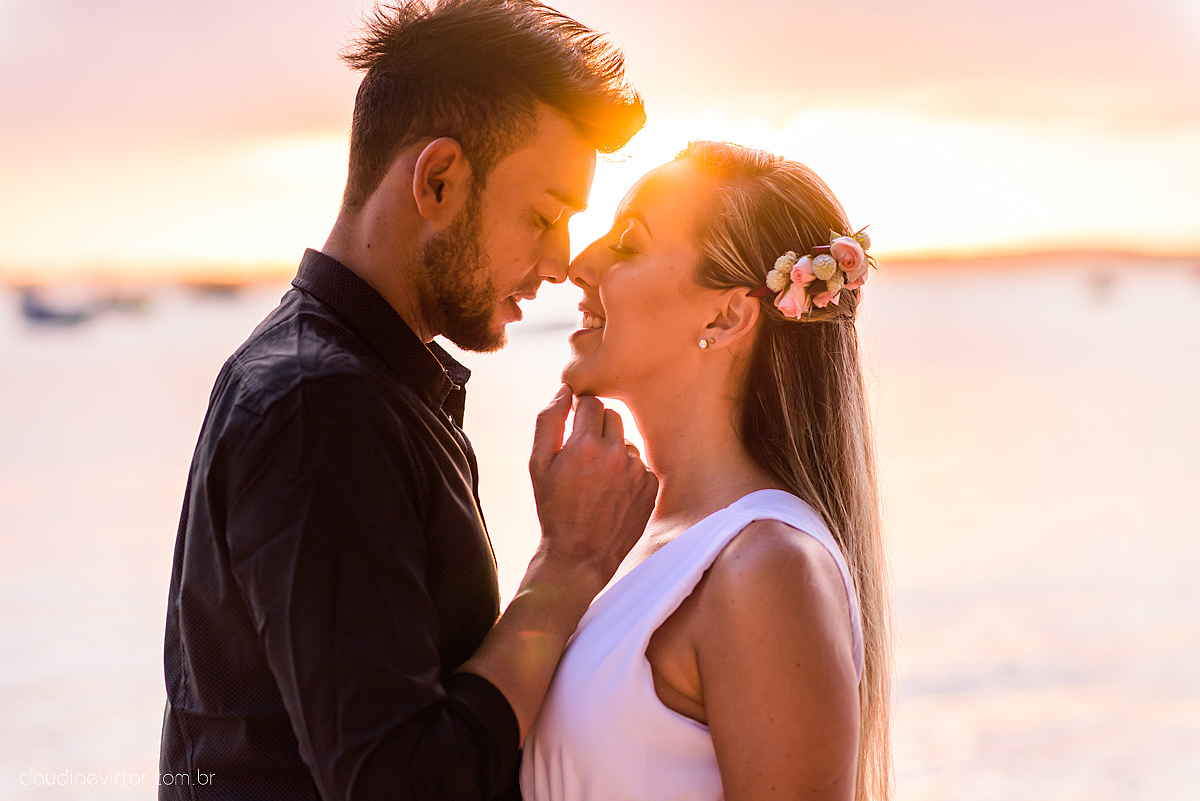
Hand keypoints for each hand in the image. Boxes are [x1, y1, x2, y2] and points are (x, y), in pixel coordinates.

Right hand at [529, 385, 657, 590]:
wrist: (580, 555)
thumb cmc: (554, 508)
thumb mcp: (538, 464)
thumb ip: (549, 420)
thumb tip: (565, 390)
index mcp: (586, 444)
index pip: (591, 402)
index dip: (579, 413)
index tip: (574, 429)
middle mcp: (617, 453)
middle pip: (612, 416)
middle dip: (597, 428)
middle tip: (583, 456)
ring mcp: (638, 470)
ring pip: (627, 441)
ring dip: (613, 451)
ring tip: (596, 481)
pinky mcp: (651, 486)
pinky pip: (640, 464)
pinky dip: (627, 472)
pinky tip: (612, 493)